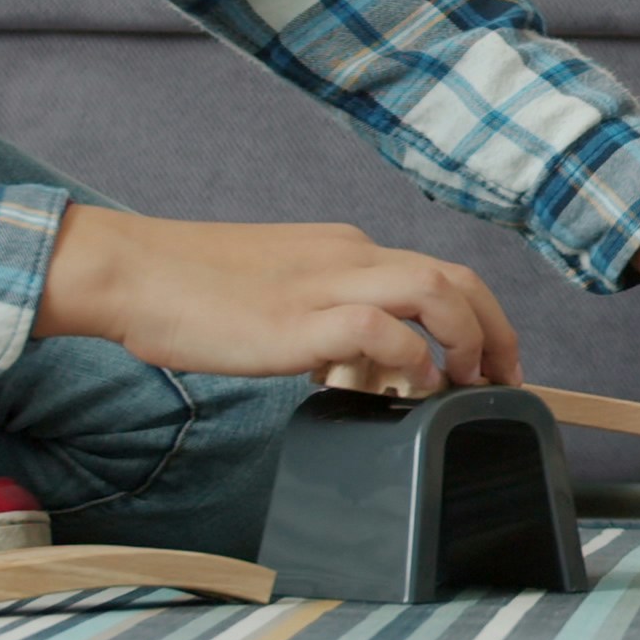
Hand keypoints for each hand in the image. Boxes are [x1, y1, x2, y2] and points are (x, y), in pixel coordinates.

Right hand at [34, 205, 518, 387]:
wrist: (132, 273)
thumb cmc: (192, 293)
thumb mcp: (280, 301)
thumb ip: (327, 328)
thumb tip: (366, 373)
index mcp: (345, 249)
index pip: (436, 272)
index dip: (478, 317)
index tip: (490, 362)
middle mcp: (348, 255)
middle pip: (456, 276)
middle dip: (497, 329)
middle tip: (507, 380)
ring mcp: (326, 282)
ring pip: (436, 288)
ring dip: (469, 337)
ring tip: (470, 384)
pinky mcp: (299, 317)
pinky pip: (382, 328)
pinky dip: (411, 358)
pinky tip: (412, 390)